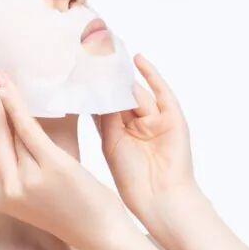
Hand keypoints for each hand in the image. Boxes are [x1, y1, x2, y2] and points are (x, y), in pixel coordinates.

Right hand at [0, 69, 132, 249]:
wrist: (99, 233)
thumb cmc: (68, 211)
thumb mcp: (30, 195)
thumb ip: (16, 168)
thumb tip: (6, 125)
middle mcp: (8, 189)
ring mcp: (29, 178)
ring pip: (6, 128)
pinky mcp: (53, 166)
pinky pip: (27, 128)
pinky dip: (15, 105)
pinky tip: (10, 89)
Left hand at [93, 54, 200, 229]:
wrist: (161, 199)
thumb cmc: (134, 180)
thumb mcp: (111, 144)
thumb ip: (105, 117)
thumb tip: (93, 92)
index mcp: (120, 132)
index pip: (103, 103)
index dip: (91, 87)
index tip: (75, 69)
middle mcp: (137, 123)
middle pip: (120, 93)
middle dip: (107, 75)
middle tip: (91, 51)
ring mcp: (156, 119)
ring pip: (138, 91)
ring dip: (125, 72)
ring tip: (110, 50)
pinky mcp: (173, 118)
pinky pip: (162, 93)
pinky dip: (152, 75)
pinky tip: (138, 59)